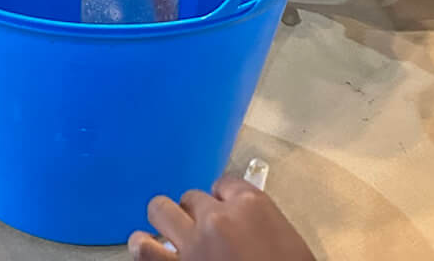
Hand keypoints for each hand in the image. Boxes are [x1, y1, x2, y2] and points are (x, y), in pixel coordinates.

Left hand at [129, 178, 314, 260]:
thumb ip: (262, 227)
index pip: (225, 184)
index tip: (223, 211)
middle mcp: (218, 219)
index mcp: (252, 207)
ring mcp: (192, 243)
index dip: (222, 200)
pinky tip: (146, 248)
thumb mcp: (290, 246)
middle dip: (195, 213)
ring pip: (161, 211)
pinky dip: (143, 246)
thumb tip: (248, 229)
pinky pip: (144, 249)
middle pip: (192, 197)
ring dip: (165, 221)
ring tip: (166, 232)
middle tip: (201, 230)